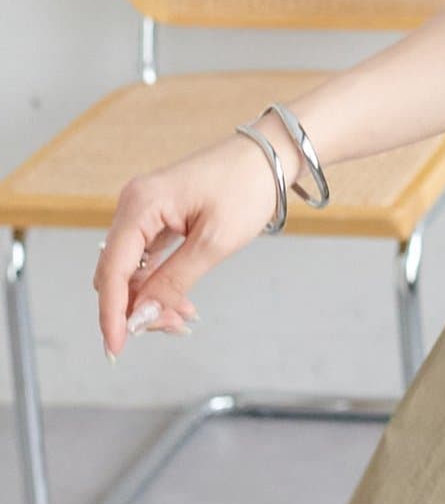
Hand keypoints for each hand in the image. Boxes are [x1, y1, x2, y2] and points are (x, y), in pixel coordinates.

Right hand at [93, 124, 297, 358]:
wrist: (272, 154)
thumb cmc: (248, 186)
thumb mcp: (214, 242)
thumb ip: (173, 282)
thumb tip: (140, 317)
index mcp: (141, 205)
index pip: (112, 271)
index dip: (112, 314)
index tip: (116, 349)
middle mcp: (135, 204)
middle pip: (118, 273)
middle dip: (137, 307)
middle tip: (174, 327)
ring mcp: (145, 209)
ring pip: (133, 269)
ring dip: (152, 297)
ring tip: (184, 317)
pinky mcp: (159, 215)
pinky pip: (148, 257)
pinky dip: (161, 281)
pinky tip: (181, 301)